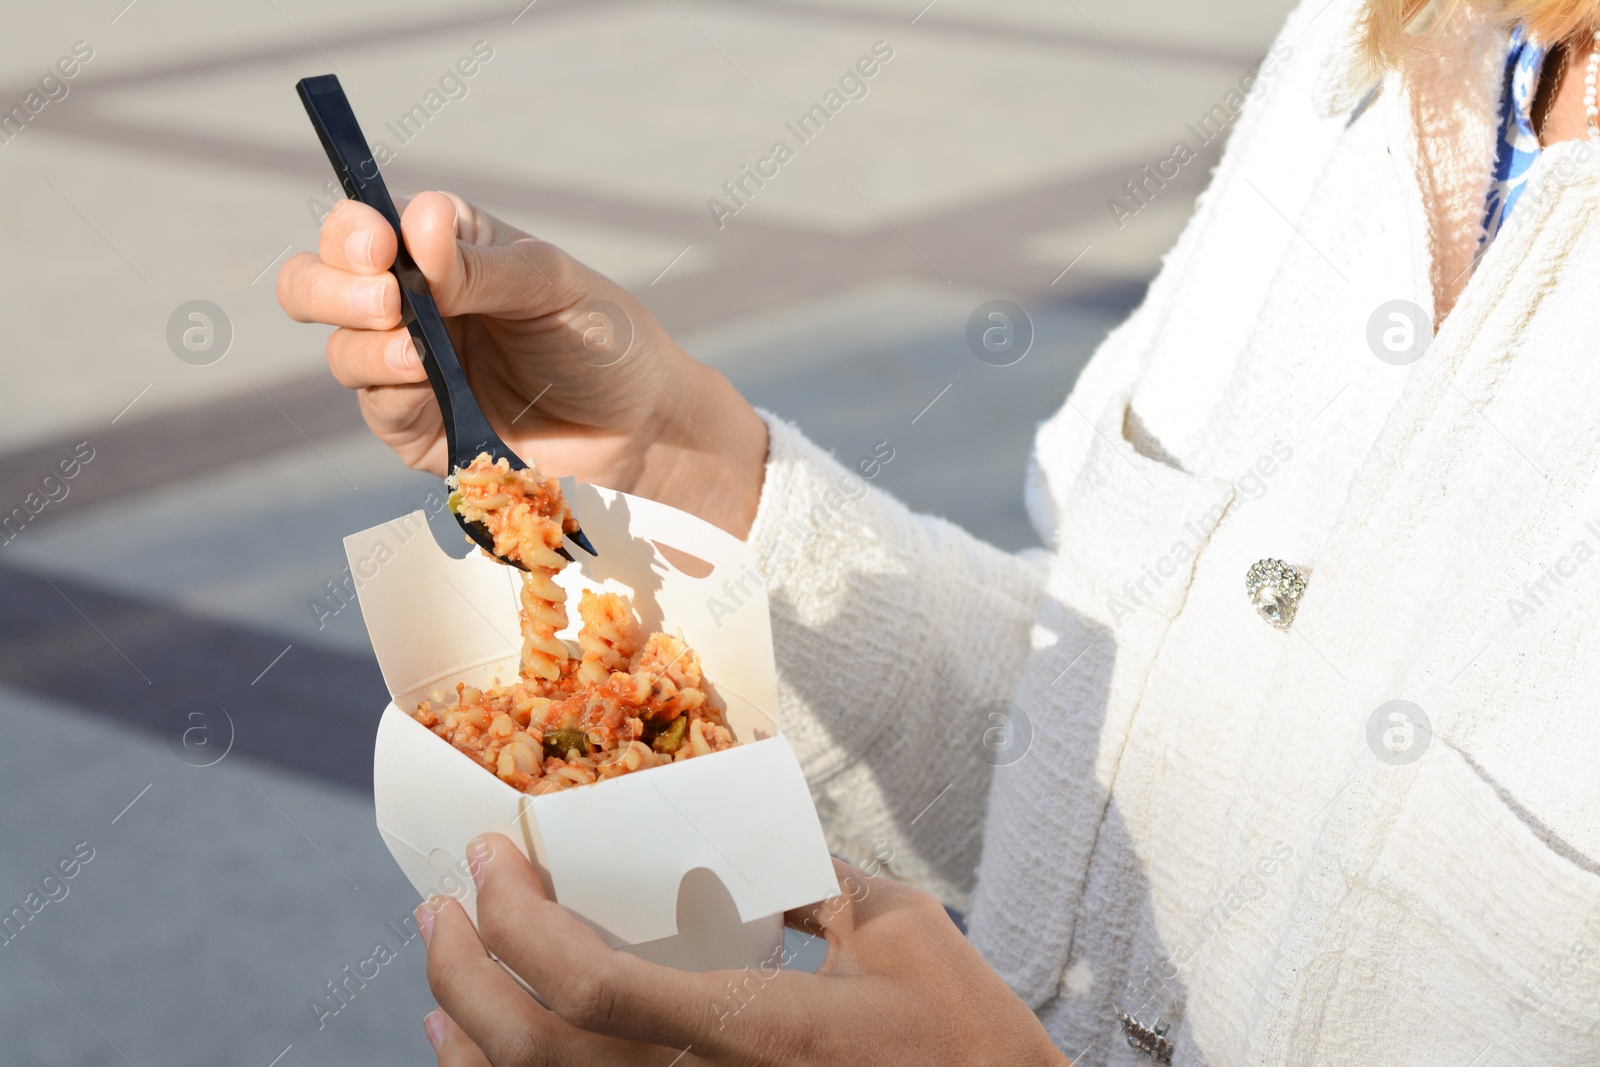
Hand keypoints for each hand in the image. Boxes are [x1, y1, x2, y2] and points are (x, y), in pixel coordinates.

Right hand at [276, 192, 767, 537]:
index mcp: (442, 249)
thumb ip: (480, 265)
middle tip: (383, 297)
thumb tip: (417, 221)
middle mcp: (414, 304)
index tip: (379, 244)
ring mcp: (409, 369)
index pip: (365, 227)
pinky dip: (392, 390)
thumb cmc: (604, 340)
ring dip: (365, 342)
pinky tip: (424, 378)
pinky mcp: (419, 430)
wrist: (643, 429)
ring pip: (341, 349)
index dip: (355, 232)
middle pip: (319, 284)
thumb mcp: (551, 285)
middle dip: (332, 286)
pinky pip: (378, 408)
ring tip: (412, 348)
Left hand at [416, 833, 1070, 1065]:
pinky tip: (479, 1049)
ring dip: (463, 1028)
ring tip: (439, 963)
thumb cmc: (962, 1039)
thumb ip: (816, 872)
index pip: (591, 990)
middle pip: (528, 1055)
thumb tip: (754, 829)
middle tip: (441, 901)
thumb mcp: (899, 928)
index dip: (517, 922)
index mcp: (750, 1031)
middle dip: (459, 969)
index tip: (491, 856)